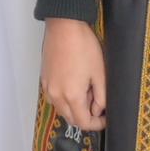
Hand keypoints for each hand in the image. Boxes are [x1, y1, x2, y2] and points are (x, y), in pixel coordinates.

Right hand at [40, 16, 106, 134]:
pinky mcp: (43, 79)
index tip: (105, 118)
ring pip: (62, 109)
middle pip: (71, 119)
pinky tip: (74, 84)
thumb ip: (101, 97)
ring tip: (86, 90)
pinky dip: (65, 99)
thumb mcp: (100, 73)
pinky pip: (54, 98)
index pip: (83, 123)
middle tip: (97, 101)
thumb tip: (98, 110)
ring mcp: (47, 87)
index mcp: (71, 96)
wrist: (64, 26)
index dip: (97, 124)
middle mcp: (56, 95)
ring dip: (74, 108)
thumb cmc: (83, 46)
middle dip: (86, 116)